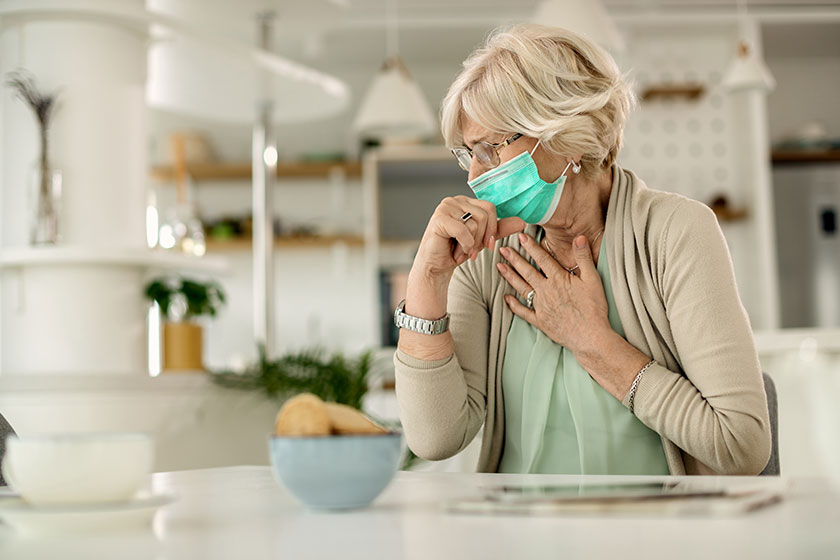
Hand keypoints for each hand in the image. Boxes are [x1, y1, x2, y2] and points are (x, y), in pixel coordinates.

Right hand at [415, 196, 525, 277]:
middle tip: (470, 250)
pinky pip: (464, 230)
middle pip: (484, 214)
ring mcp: (445, 207)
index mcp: (465, 202)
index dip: (492, 228)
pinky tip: (455, 252)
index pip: (490, 207)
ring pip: (475, 222)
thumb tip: (521, 222)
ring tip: (461, 250)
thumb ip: (499, 229)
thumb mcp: (482, 239)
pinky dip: (464, 245)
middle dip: (481, 238)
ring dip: (471, 244)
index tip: (486, 244)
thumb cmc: (456, 251)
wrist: (436, 267)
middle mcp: (454, 200)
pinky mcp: (438, 218)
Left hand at [497, 233, 611, 354]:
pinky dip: (513, 305)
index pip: (542, 258)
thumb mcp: (593, 279)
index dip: (531, 246)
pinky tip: (506, 298)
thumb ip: (584, 257)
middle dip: (514, 259)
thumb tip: (579, 237)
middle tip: (502, 250)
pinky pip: (523, 311)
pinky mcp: (540, 321)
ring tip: (499, 267)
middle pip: (527, 271)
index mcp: (558, 279)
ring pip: (522, 288)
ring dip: (510, 277)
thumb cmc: (594, 309)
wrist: (590, 336)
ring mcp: (541, 306)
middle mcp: (546, 291)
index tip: (521, 237)